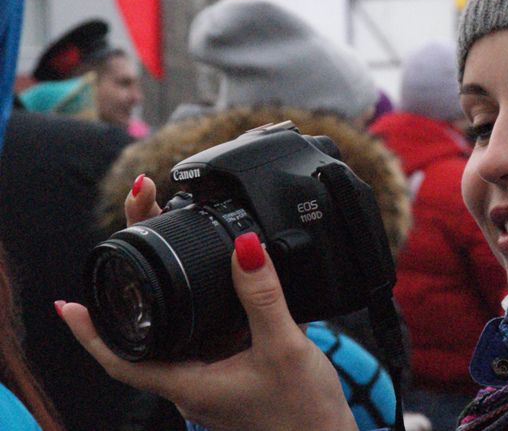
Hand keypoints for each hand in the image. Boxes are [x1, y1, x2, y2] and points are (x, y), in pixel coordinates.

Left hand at [59, 176, 357, 430]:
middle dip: (134, 288)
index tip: (67, 304)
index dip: (90, 332)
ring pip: (177, 334)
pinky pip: (207, 338)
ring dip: (169, 294)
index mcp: (189, 383)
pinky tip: (222, 289)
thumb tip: (245, 247)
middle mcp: (192, 384)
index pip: (120, 358)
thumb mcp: (283, 348)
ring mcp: (212, 382)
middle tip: (135, 232)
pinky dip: (204, 308)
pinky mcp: (235, 377)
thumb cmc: (302, 413)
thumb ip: (262, 297)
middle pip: (146, 334)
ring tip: (170, 249)